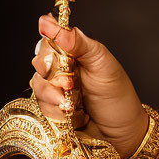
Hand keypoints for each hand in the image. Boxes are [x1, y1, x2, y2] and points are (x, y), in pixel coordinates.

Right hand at [31, 14, 148, 157]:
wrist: (121, 132)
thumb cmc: (118, 96)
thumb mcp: (104, 66)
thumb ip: (82, 45)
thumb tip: (60, 27)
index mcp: (77, 53)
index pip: (53, 38)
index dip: (49, 39)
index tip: (51, 44)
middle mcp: (64, 68)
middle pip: (40, 60)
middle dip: (51, 72)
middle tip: (70, 83)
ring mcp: (57, 88)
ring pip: (37, 84)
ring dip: (53, 95)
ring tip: (73, 102)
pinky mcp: (52, 107)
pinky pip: (40, 105)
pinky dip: (55, 110)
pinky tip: (72, 114)